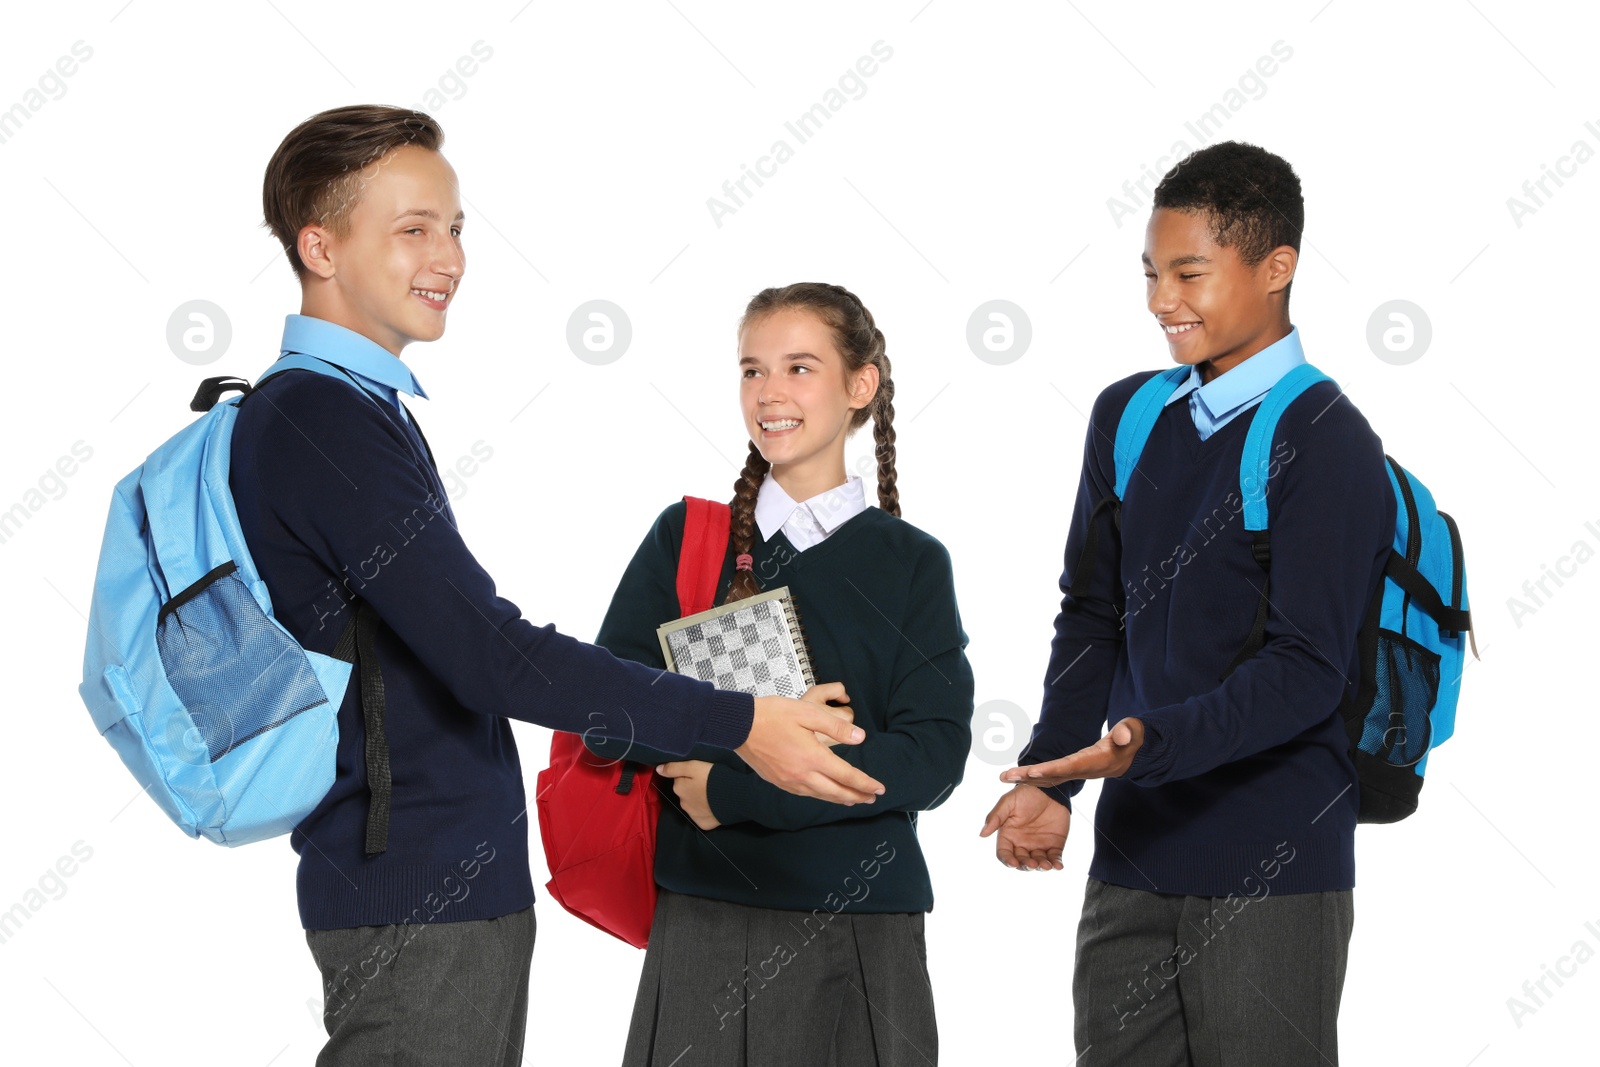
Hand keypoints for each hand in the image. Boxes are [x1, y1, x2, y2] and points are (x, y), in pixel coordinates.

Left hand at [656, 760, 718, 829]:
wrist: (733, 798)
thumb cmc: (713, 778)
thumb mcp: (694, 766)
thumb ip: (675, 767)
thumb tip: (658, 769)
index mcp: (679, 788)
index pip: (679, 779)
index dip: (689, 775)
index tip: (699, 773)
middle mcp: (682, 803)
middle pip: (685, 793)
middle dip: (693, 788)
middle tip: (707, 783)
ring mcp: (693, 815)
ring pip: (693, 805)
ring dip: (699, 800)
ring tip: (712, 794)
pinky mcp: (703, 824)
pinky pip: (702, 816)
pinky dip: (706, 812)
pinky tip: (714, 806)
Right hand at [739, 694, 883, 804]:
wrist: (739, 725)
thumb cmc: (773, 714)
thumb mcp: (808, 712)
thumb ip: (836, 727)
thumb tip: (860, 738)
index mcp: (812, 757)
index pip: (846, 775)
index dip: (865, 783)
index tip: (879, 789)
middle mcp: (802, 775)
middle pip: (835, 792)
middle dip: (856, 796)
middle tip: (871, 799)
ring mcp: (788, 781)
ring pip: (820, 795)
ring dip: (839, 798)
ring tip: (852, 799)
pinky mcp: (778, 781)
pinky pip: (805, 793)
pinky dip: (820, 795)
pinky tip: (824, 792)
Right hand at [979, 784, 1070, 869]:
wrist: (1049, 788)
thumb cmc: (1026, 793)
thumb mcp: (1008, 802)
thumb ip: (996, 817)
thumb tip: (982, 834)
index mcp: (1009, 835)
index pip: (1004, 853)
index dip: (1007, 860)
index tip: (1013, 863)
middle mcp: (1022, 843)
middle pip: (1021, 862)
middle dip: (1026, 865)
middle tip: (1032, 864)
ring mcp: (1038, 846)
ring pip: (1038, 863)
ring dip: (1041, 867)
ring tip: (1046, 865)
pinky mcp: (1054, 845)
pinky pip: (1054, 859)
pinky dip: (1056, 864)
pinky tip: (1058, 866)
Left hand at [999, 717, 1144, 787]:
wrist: (1134, 754)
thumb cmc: (1132, 738)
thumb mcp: (1133, 731)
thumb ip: (1127, 733)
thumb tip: (1122, 737)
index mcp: (1095, 762)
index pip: (1070, 766)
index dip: (1051, 770)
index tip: (1032, 772)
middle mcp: (1083, 770)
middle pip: (1053, 776)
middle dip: (1029, 777)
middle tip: (1006, 777)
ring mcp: (1078, 772)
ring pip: (1049, 778)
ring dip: (1027, 778)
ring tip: (1004, 777)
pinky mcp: (1074, 770)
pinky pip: (1051, 776)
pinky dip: (1035, 777)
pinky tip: (1018, 776)